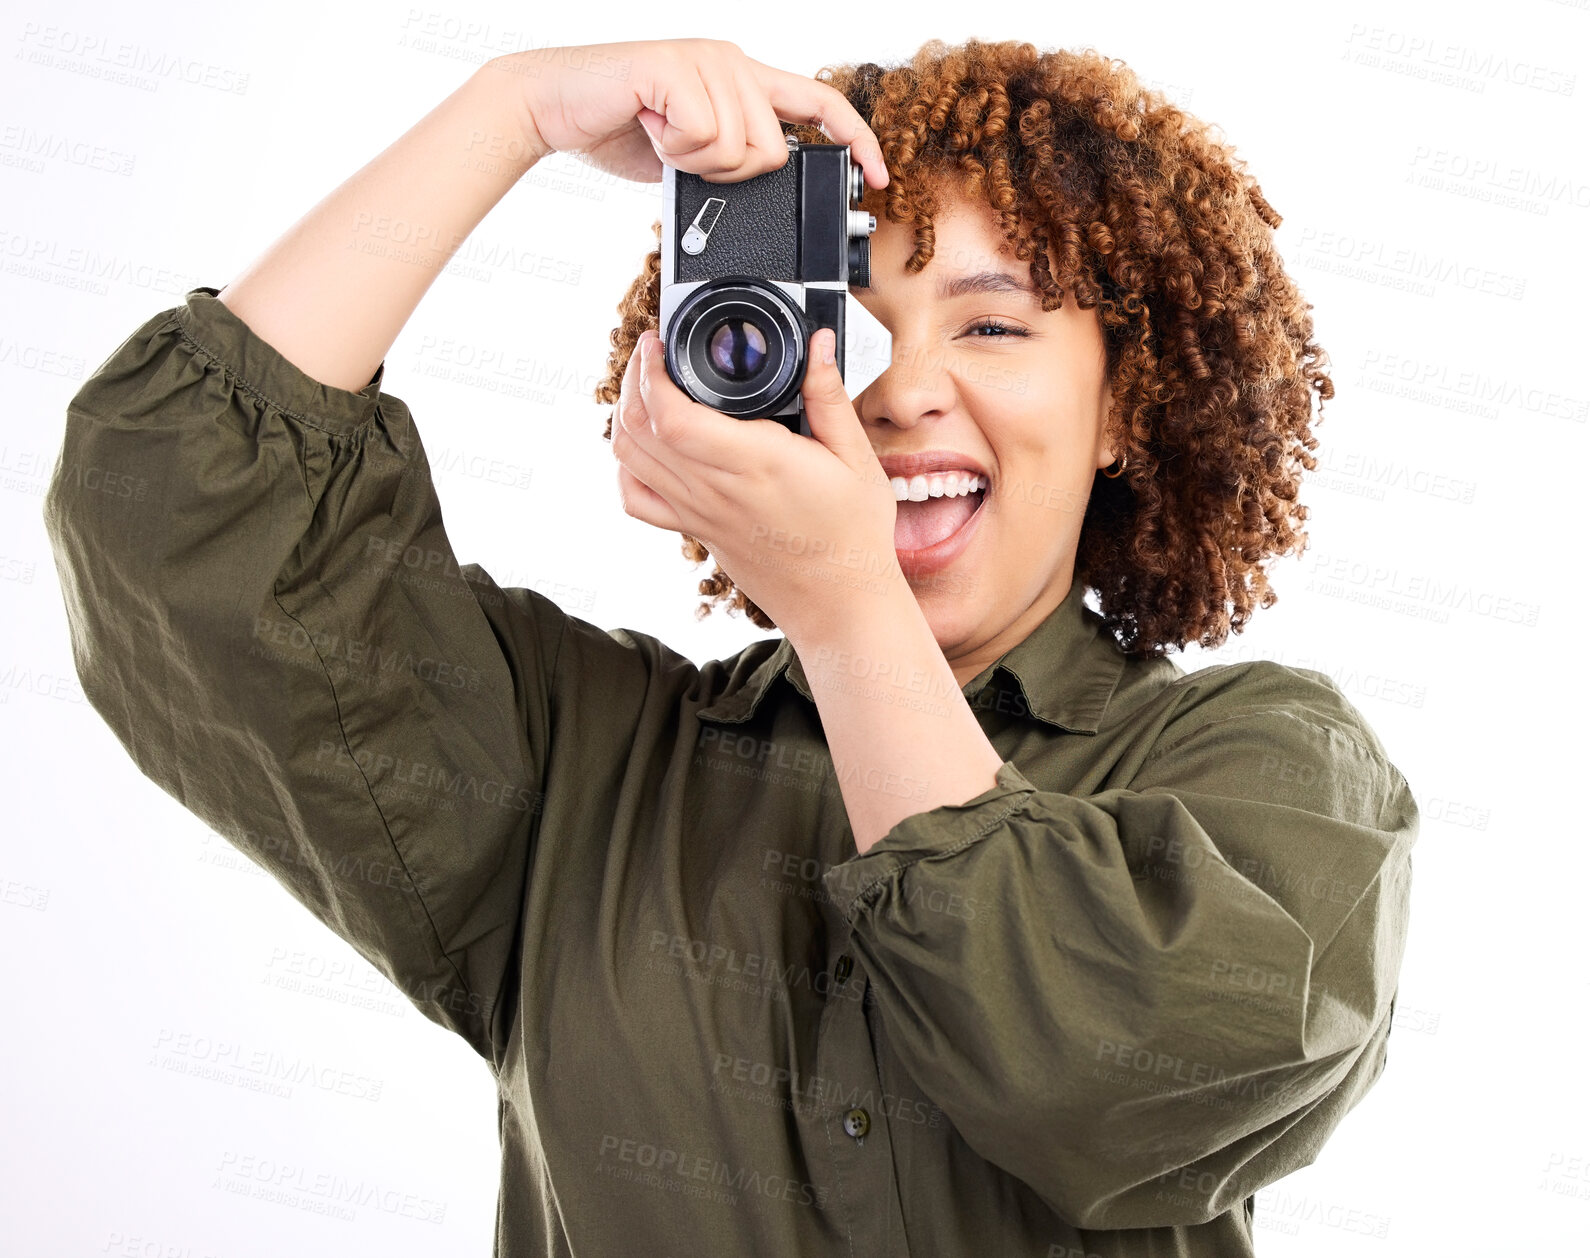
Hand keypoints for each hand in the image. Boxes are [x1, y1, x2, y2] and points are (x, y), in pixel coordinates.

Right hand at [496, 38, 888, 187]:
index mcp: (743, 80)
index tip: (876, 177)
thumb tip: (761, 186)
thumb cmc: (618, 129)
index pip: (820, 105)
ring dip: (695, 163)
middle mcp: (732, 62)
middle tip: (685, 156)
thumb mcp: (692, 153)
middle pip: (773, 151)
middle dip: (730, 175)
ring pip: (738, 149)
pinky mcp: (677, 67)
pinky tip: (648, 127)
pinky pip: (704, 137)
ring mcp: (707, 60)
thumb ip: (732, 159)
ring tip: (662, 137)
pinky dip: (672, 150)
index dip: (856, 140)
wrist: (553, 107)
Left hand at [610, 326, 903, 641]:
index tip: (658, 344)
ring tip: (645, 387)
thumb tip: (818, 343)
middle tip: (652, 353)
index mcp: (755, 463)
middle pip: (639, 430)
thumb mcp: (855, 457)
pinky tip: (646, 445)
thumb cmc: (853, 535)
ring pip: (629, 458)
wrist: (841, 604)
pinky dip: (626, 466)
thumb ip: (829, 396)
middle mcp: (715, 489)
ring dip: (625, 415)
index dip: (651, 374)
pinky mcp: (695, 531)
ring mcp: (698, 513)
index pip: (673, 417)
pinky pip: (637, 499)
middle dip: (634, 379)